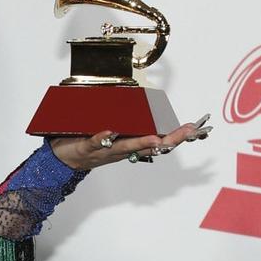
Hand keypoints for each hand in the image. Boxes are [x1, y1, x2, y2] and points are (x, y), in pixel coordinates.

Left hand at [49, 114, 211, 170]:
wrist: (64, 159)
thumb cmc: (90, 143)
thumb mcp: (113, 133)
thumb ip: (127, 122)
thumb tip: (142, 102)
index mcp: (130, 144)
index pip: (158, 141)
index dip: (177, 136)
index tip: (195, 128)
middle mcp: (122, 149)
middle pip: (149, 147)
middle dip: (170, 140)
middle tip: (188, 133)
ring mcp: (105, 149)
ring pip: (126, 147)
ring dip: (140, 143)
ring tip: (155, 138)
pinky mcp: (87, 147)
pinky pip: (95, 142)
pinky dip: (102, 137)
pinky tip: (109, 131)